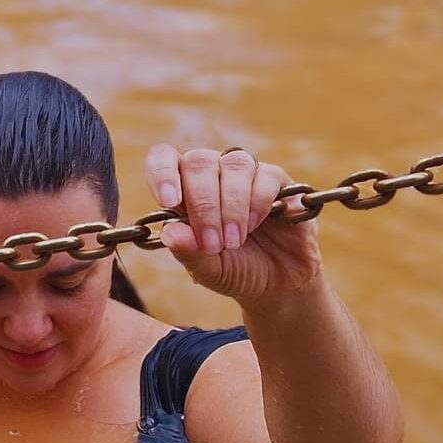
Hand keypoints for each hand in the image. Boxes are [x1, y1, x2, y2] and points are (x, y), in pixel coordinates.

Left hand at [144, 146, 322, 306]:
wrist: (280, 283)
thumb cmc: (235, 269)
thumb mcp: (208, 270)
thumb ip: (188, 252)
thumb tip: (169, 232)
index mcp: (183, 189)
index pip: (163, 159)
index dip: (162, 172)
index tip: (169, 201)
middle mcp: (212, 174)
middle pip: (198, 162)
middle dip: (203, 205)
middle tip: (213, 244)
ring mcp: (244, 173)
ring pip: (233, 164)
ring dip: (232, 206)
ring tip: (234, 241)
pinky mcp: (276, 179)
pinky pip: (265, 175)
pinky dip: (258, 202)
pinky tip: (255, 225)